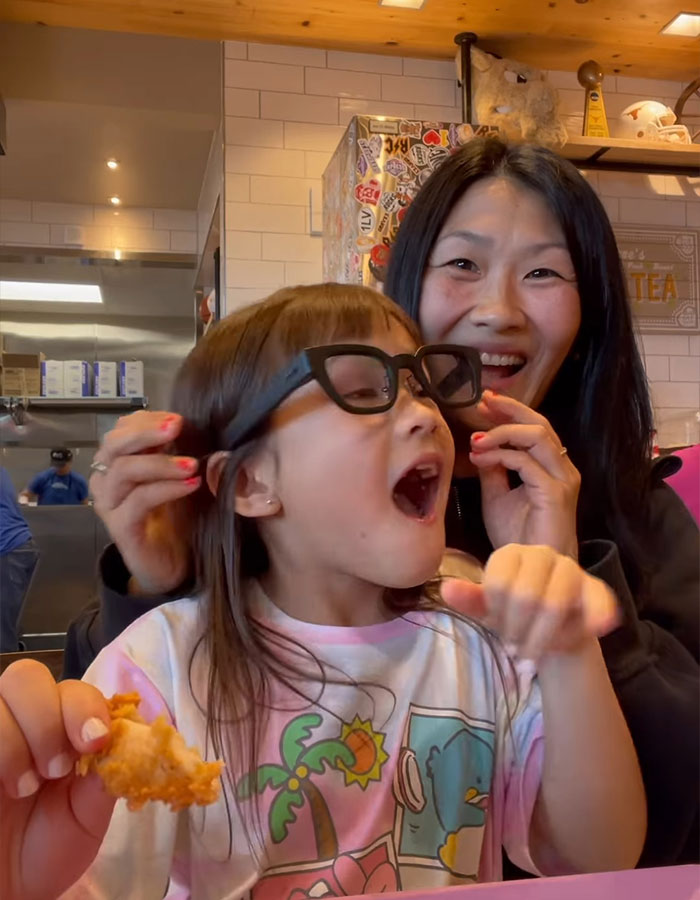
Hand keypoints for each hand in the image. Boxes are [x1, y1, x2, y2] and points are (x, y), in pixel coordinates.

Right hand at [0, 660, 114, 899]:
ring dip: (20, 739)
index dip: (86, 707)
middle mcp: (21, 722)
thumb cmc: (45, 852)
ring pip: (2, 693)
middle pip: (27, 676)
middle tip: (57, 767)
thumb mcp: (87, 817)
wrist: (4, 892)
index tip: (96, 741)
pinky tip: (3, 787)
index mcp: (60, 730)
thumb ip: (105, 775)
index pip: (73, 691)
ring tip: (26, 788)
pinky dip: (0, 749)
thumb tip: (131, 737)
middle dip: (48, 716)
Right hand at [90, 411, 198, 594]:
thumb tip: (188, 423)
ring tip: (192, 464)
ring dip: (161, 462)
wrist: (171, 563)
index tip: (178, 419)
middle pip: (114, 444)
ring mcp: (109, 505)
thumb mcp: (177, 475)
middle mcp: (105, 480)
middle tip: (177, 427)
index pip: (122, 430)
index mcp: (116, 462)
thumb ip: (176, 450)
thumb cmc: (175, 515)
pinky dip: (166, 488)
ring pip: (123, 470)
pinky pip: (139, 500)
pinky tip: (191, 485)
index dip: (148, 420)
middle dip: (146, 431)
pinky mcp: (121, 528)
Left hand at [441, 543, 618, 660]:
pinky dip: (594, 620)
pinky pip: (598, 603)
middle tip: (516, 649)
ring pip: (555, 605)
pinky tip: (591, 631)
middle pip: (526, 596)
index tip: (498, 629)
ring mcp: (571, 569)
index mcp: (510, 553)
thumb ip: (469, 600)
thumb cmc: (515, 615)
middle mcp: (542, 553)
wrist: (554, 631)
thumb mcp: (488, 611)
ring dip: (543, 639)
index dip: (497, 614)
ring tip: (534, 654)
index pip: (498, 584)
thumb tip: (446, 590)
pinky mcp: (597, 588)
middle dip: (518, 631)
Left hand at [468, 391, 580, 557]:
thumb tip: (479, 445)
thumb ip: (493, 469)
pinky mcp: (556, 493)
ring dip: (502, 432)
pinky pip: (526, 462)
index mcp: (551, 467)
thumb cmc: (516, 537)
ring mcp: (562, 480)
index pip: (535, 427)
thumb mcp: (496, 496)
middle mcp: (562, 469)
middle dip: (510, 409)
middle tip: (483, 402)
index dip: (511, 412)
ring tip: (477, 439)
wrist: (530, 570)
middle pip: (540, 424)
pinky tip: (480, 458)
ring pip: (537, 436)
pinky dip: (500, 455)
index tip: (485, 402)